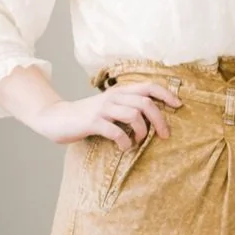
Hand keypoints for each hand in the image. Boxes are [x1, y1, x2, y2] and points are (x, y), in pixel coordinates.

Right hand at [26, 82, 180, 146]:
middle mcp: (113, 97)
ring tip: (138, 141)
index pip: (148, 86)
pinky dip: (125, 142)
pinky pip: (116, 131)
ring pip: (134, 115)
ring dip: (142, 132)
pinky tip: (124, 147)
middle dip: (160, 120)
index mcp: (119, 91)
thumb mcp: (110, 106)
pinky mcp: (93, 122)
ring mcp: (103, 109)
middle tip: (165, 135)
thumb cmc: (88, 116)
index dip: (166, 94)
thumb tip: (154, 116)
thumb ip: (128, 106)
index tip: (178, 105)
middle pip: (146, 103)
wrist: (57, 118)